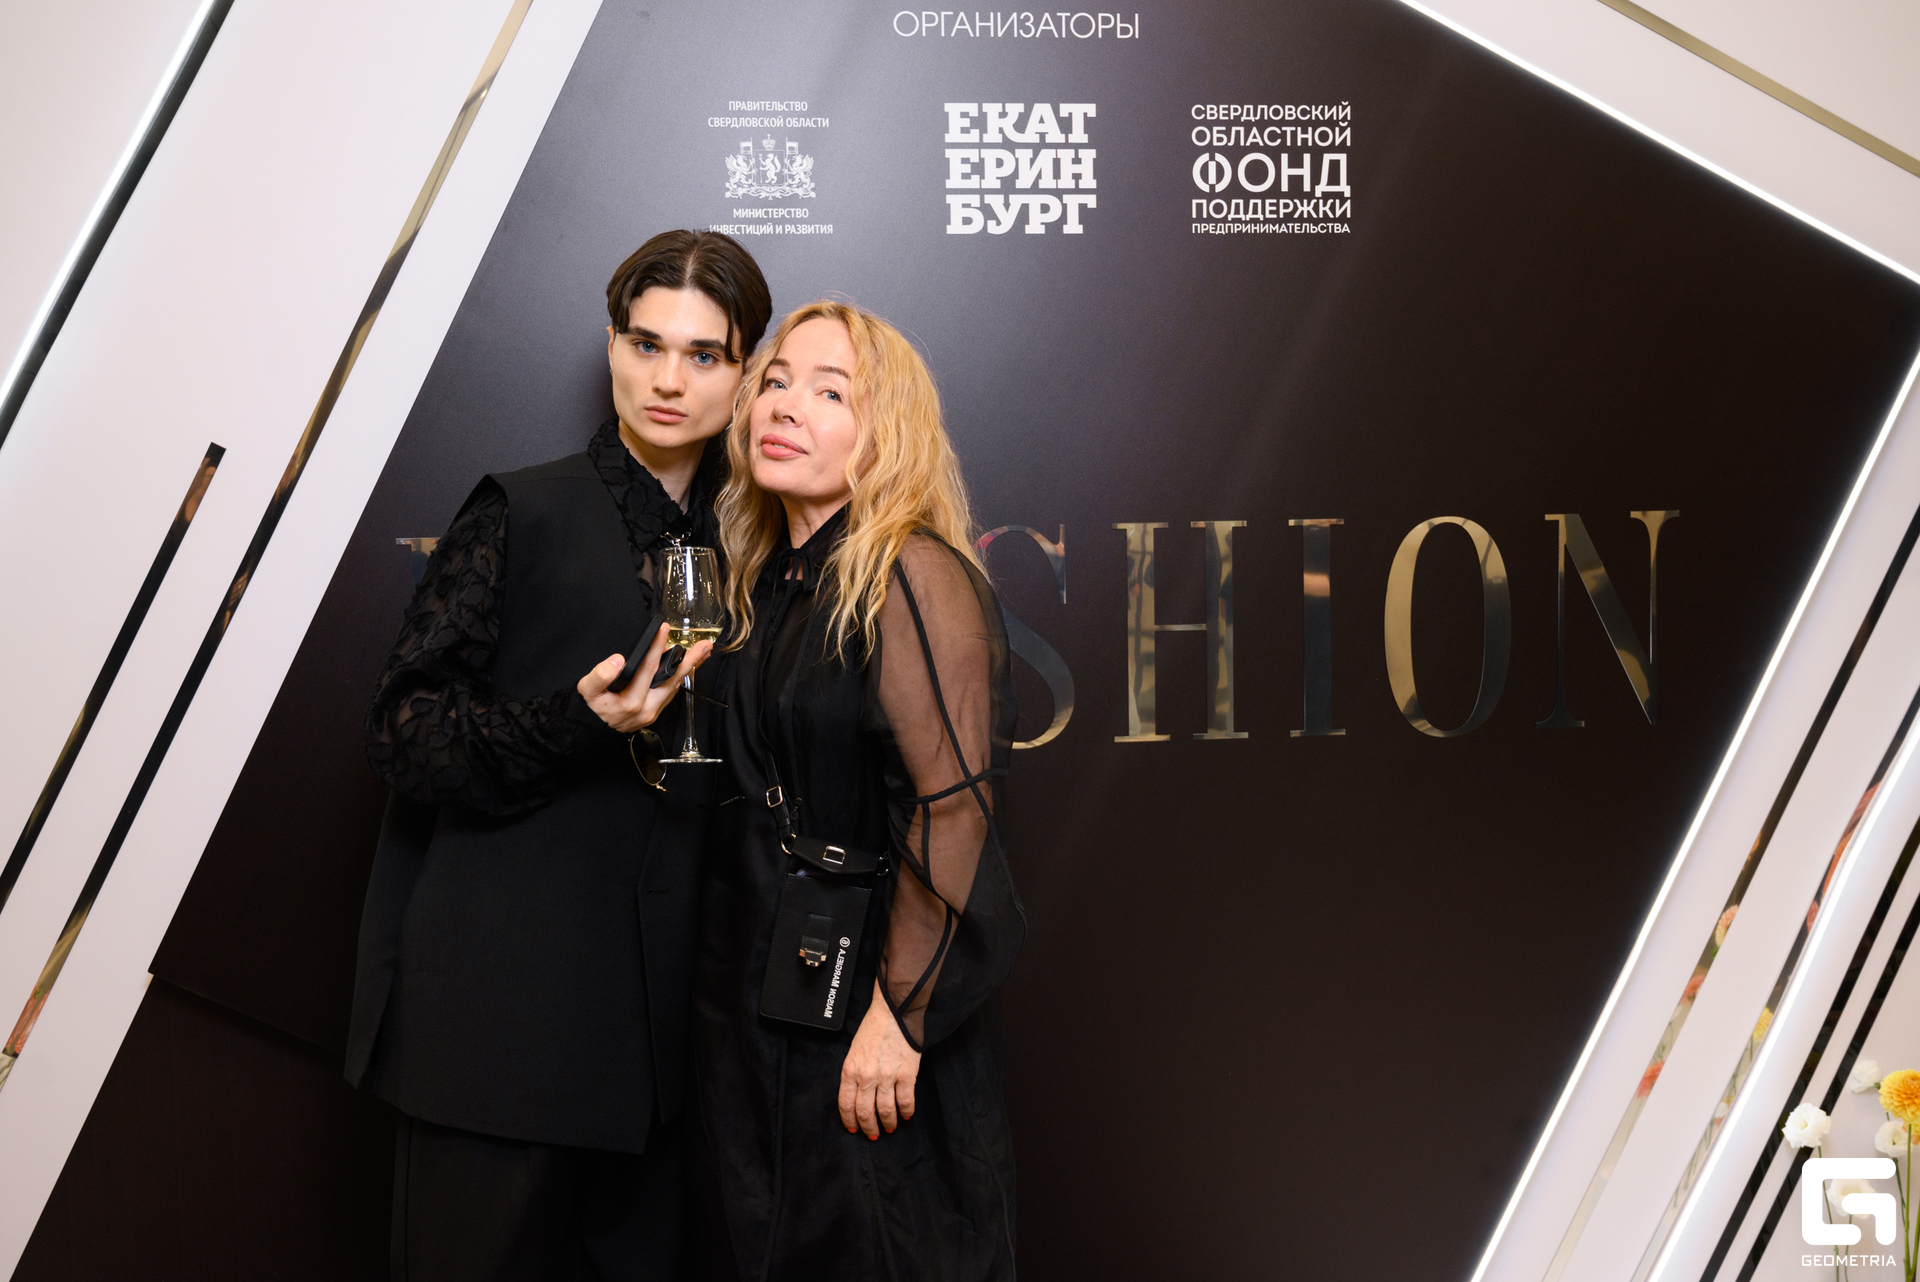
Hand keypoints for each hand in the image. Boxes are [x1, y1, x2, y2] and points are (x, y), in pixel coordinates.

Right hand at [576, 623, 712, 733]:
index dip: (656, 647)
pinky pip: (671, 692)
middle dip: (689, 660)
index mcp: (631, 701)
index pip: (647, 668)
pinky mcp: (656, 711)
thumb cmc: (594, 705)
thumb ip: (600, 675)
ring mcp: (654, 711)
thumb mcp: (587, 690)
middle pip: (671, 679)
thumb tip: (617, 660)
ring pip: (675, 686)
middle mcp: (647, 708)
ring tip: (703, 652)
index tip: (664, 628)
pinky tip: (688, 666)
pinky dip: (681, 677)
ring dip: (690, 668)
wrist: (594, 728)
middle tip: (705, 645)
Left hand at [839, 981, 920, 1138]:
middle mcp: (866, 1076)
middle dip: (869, 1128)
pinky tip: (906, 1115)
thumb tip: (858, 1098)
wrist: (894, 1013)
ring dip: (888, 1123)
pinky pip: (905, 1102)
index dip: (850, 1121)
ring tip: (890, 1127)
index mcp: (850, 1070)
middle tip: (873, 1134)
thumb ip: (854, 1075)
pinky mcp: (906, 1075)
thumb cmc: (873, 1030)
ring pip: (885, 1111)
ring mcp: (887, 1077)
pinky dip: (906, 1112)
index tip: (854, 1130)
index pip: (846, 1105)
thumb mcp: (854, 1052)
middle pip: (865, 1112)